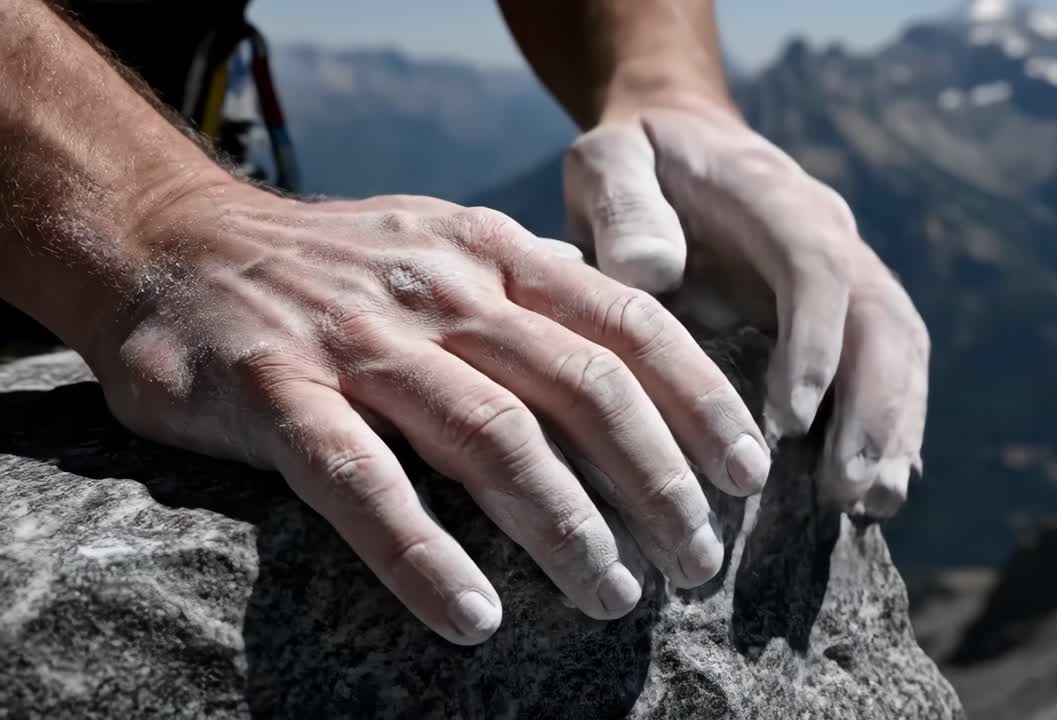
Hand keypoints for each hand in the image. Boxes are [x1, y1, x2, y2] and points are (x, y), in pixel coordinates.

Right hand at [85, 179, 770, 644]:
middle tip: (698, 561)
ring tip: (615, 597)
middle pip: (582, 388)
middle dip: (656, 481)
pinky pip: (363, 483)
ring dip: (568, 526)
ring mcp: (357, 340)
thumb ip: (531, 286)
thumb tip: (635, 337)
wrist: (171, 241)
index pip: (628, 322)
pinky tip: (473, 617)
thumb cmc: (330, 264)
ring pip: (493, 438)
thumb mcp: (445, 244)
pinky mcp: (275, 395)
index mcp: (493, 252)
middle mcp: (441, 288)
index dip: (700, 400)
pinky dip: (423, 555)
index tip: (748, 475)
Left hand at [563, 98, 929, 518]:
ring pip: (898, 347)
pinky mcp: (844, 307)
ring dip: (893, 427)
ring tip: (871, 505)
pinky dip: (889, 426)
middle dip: (875, 406)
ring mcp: (846, 269)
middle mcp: (827, 231)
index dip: (815, 342)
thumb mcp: (608, 162)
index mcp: (771, 196)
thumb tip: (654, 271)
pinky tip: (875, 491)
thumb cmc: (635, 163)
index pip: (815, 263)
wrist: (676, 143)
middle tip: (849, 491)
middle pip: (880, 316)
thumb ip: (623, 204)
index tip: (791, 422)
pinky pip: (886, 364)